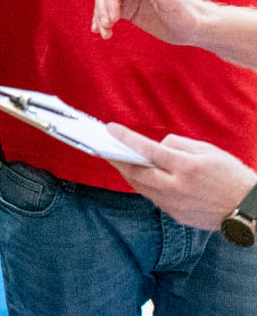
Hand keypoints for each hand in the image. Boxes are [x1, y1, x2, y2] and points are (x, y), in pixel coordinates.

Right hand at [93, 0, 214, 47]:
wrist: (198, 29)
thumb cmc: (188, 14)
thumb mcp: (170, 0)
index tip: (113, 18)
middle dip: (103, 8)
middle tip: (107, 25)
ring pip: (105, 2)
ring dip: (100, 16)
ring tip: (105, 32)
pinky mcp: (130, 10)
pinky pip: (110, 13)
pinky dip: (102, 21)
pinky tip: (102, 32)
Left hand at [105, 124, 256, 229]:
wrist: (248, 209)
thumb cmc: (231, 175)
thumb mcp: (208, 151)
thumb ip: (178, 145)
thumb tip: (155, 146)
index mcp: (187, 167)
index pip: (149, 150)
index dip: (127, 138)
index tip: (110, 129)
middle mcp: (178, 187)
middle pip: (137, 173)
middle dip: (117, 160)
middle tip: (103, 149)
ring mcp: (176, 204)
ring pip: (142, 188)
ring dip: (128, 174)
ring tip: (117, 162)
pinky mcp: (177, 216)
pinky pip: (154, 198)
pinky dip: (145, 187)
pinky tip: (140, 178)